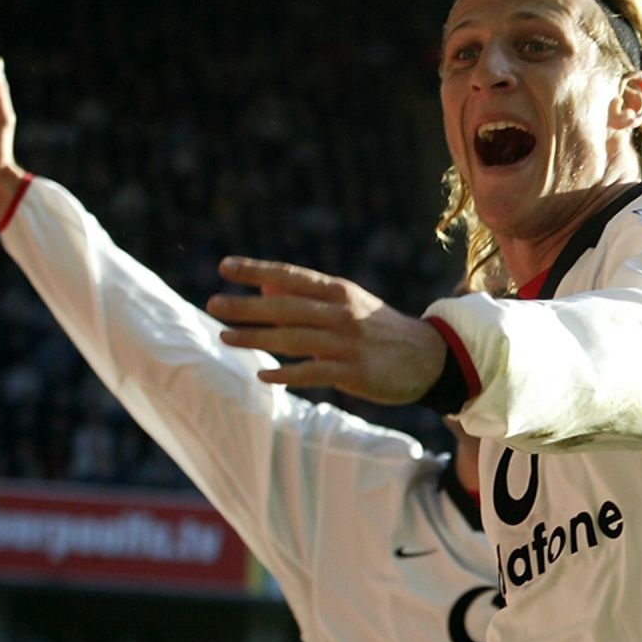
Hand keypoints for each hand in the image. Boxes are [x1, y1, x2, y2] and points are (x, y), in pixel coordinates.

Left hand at [210, 260, 447, 404]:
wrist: (428, 358)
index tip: (225, 266)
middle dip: (247, 305)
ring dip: (257, 337)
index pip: (291, 276)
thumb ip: (306, 297)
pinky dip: (287, 374)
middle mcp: (341, 312)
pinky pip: (314, 373)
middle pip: (286, 307)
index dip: (257, 270)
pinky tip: (263, 375)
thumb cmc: (378, 329)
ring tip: (226, 337)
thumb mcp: (347, 304)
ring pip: (294, 338)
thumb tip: (262, 287)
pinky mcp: (354, 372)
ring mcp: (348, 343)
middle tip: (213, 303)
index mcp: (338, 291)